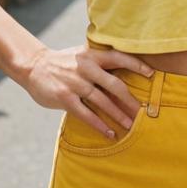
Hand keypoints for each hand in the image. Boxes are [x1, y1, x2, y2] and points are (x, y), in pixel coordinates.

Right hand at [23, 45, 154, 138]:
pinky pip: (86, 114)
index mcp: (92, 55)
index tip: (151, 74)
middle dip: (131, 100)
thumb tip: (125, 69)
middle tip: (145, 113)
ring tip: (131, 125)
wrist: (34, 65)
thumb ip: (100, 60)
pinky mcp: (65, 98)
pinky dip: (100, 125)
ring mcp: (76, 83)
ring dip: (118, 115)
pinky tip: (110, 133)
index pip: (119, 57)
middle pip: (115, 85)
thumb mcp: (82, 54)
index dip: (136, 65)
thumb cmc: (64, 61)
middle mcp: (86, 68)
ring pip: (103, 102)